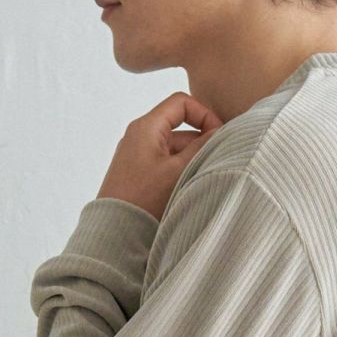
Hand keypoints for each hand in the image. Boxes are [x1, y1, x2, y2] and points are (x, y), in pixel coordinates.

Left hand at [96, 92, 223, 222]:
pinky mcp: (139, 174)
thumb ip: (202, 147)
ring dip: (193, 159)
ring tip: (204, 178)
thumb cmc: (144, 199)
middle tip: (218, 161)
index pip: (181, 103)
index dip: (204, 115)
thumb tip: (222, 132)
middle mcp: (140, 137)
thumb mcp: (179, 169)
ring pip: (175, 148)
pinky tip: (191, 188)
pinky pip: (166, 164)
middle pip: (180, 127)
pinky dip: (181, 171)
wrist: (115, 233)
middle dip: (201, 142)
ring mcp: (138, 156)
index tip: (219, 136)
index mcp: (146, 127)